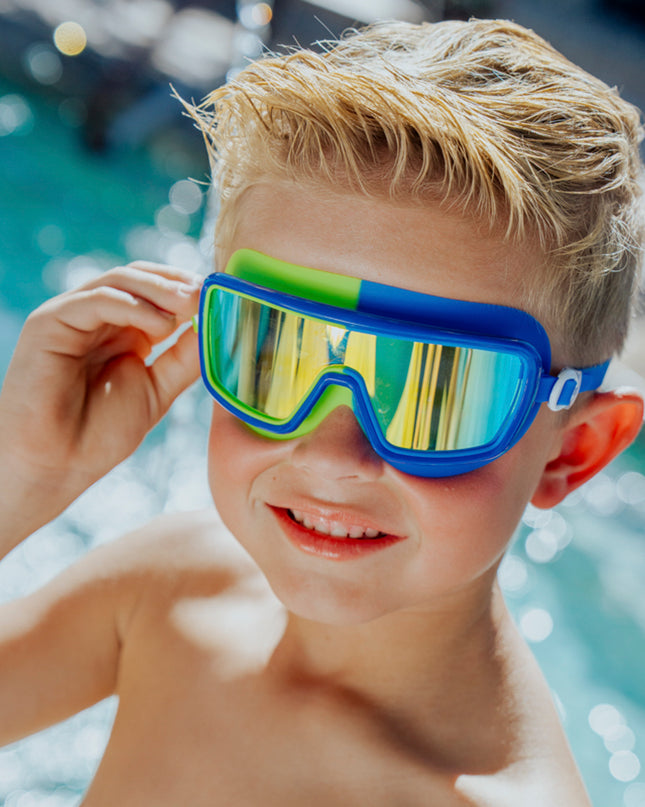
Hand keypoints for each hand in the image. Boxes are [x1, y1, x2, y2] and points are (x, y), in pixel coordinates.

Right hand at [0, 262, 201, 533]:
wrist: (55, 465)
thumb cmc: (99, 434)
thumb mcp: (157, 389)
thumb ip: (184, 359)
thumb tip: (216, 326)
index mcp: (123, 331)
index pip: (157, 292)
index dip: (189, 290)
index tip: (221, 297)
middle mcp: (97, 318)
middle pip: (139, 278)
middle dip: (176, 282)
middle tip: (206, 292)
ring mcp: (72, 316)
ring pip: (119, 281)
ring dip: (159, 288)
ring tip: (189, 304)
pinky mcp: (50, 322)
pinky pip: (95, 300)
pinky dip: (132, 306)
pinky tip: (160, 326)